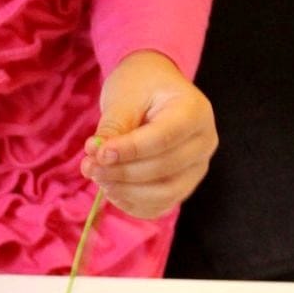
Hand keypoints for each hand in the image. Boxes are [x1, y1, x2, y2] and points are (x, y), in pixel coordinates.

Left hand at [79, 50, 217, 220]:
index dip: (129, 150)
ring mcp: (197, 167)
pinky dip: (133, 204)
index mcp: (195, 112)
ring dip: (126, 192)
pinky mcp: (184, 185)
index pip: (164, 138)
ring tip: (97, 177)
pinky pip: (161, 205)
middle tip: (89, 166)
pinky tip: (111, 190)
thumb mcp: (125, 97)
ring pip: (165, 193)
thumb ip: (113, 126)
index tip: (97, 152)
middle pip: (165, 168)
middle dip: (122, 172)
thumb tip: (97, 156)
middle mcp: (204, 143)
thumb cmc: (141, 86)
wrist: (155, 88)